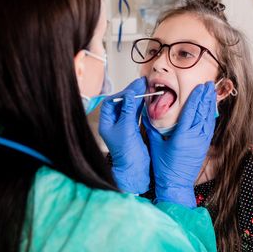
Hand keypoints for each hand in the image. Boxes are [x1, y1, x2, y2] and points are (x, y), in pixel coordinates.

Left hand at [99, 77, 149, 192]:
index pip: (111, 102)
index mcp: (106, 123)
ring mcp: (123, 126)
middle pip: (121, 103)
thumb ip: (128, 110)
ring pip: (129, 107)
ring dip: (137, 97)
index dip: (121, 94)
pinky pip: (135, 113)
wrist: (134, 168)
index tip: (132, 89)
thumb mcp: (127, 128)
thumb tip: (129, 94)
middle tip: (141, 83)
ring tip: (146, 87)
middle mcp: (113, 123)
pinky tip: (146, 99)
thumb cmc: (126, 152)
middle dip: (131, 93)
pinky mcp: (132, 130)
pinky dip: (140, 106)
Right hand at [142, 82, 216, 206]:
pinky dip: (209, 116)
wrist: (175, 184)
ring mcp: (201, 142)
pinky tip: (210, 110)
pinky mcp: (203, 146)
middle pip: (202, 112)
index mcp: (182, 135)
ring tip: (211, 93)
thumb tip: (147, 111)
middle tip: (208, 85)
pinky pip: (208, 128)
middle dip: (206, 97)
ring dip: (210, 105)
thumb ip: (152, 126)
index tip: (199, 87)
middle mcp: (194, 137)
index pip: (190, 111)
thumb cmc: (163, 167)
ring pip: (208, 119)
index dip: (196, 97)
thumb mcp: (154, 144)